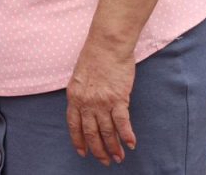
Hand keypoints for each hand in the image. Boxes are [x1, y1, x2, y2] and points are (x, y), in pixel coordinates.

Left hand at [65, 43, 136, 165]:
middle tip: (105, 161)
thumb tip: (85, 108)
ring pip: (107, 131)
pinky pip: (122, 122)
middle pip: (91, 132)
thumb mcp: (79, 77)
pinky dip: (127, 135)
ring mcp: (102, 102)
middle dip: (98, 150)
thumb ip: (81, 94)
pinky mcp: (118, 99)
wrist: (107, 44)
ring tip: (119, 157)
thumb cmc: (94, 56)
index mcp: (74, 96)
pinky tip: (131, 144)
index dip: (79, 140)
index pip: (74, 125)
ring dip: (114, 147)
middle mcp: (86, 102)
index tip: (83, 152)